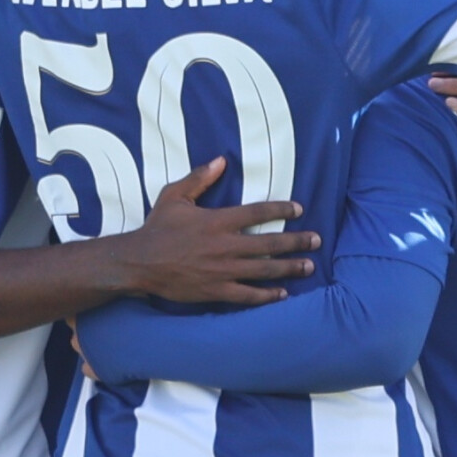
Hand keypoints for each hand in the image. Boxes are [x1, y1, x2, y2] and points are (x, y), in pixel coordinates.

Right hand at [116, 157, 317, 303]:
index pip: (258, 212)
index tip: (299, 209)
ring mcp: (223, 271)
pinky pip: (248, 295)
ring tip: (309, 266)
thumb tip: (221, 160)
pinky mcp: (216, 291)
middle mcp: (225, 246)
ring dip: (290, 268)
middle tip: (317, 241)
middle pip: (270, 243)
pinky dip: (268, 296)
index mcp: (218, 221)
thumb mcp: (174, 197)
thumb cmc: (157, 228)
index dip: (281, 209)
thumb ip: (199, 178)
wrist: (140, 263)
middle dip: (297, 241)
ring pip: (265, 270)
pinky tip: (283, 294)